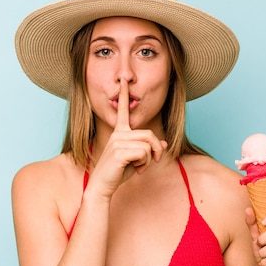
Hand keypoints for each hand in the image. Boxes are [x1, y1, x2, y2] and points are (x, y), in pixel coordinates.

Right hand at [88, 79, 166, 197]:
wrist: (102, 186)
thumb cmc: (117, 173)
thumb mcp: (136, 160)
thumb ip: (148, 149)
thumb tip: (163, 143)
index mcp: (119, 132)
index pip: (123, 110)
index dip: (124, 95)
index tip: (123, 80)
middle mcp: (118, 134)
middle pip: (149, 134)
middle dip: (156, 150)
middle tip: (152, 162)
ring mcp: (117, 142)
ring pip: (148, 144)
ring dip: (149, 159)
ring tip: (139, 167)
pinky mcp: (119, 152)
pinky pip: (144, 153)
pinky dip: (145, 164)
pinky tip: (136, 170)